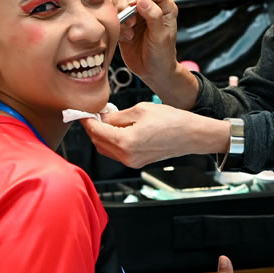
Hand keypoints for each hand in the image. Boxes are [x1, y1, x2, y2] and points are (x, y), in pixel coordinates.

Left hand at [82, 103, 228, 168]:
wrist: (192, 135)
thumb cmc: (172, 121)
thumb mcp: (141, 110)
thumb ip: (116, 116)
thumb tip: (102, 117)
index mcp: (125, 142)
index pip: (95, 130)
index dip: (86, 119)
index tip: (81, 111)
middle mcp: (126, 156)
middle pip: (97, 142)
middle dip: (93, 127)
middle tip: (94, 113)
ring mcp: (132, 162)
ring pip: (105, 149)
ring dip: (101, 135)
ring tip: (107, 120)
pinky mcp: (137, 162)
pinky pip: (116, 153)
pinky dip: (112, 141)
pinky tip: (118, 129)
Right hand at [115, 0, 181, 88]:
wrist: (153, 72)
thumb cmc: (162, 55)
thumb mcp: (161, 36)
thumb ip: (154, 16)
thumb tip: (143, 0)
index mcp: (164, 5)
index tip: (133, 3)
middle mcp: (149, 6)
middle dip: (127, 2)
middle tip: (130, 20)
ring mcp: (135, 13)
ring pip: (119, 0)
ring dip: (121, 15)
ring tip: (130, 31)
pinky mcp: (123, 23)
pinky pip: (113, 15)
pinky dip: (117, 25)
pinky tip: (126, 38)